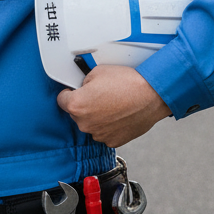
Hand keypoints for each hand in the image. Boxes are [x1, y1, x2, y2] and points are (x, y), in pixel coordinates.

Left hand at [56, 65, 170, 147]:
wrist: (151, 96)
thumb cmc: (126, 82)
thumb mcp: (96, 72)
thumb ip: (82, 82)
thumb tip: (81, 87)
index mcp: (77, 105)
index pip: (61, 100)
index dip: (69, 92)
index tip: (74, 90)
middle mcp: (85, 123)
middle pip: (76, 113)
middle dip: (84, 104)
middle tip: (98, 95)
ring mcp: (99, 135)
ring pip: (91, 124)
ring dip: (96, 116)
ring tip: (112, 104)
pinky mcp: (113, 141)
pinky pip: (104, 132)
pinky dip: (108, 125)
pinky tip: (118, 114)